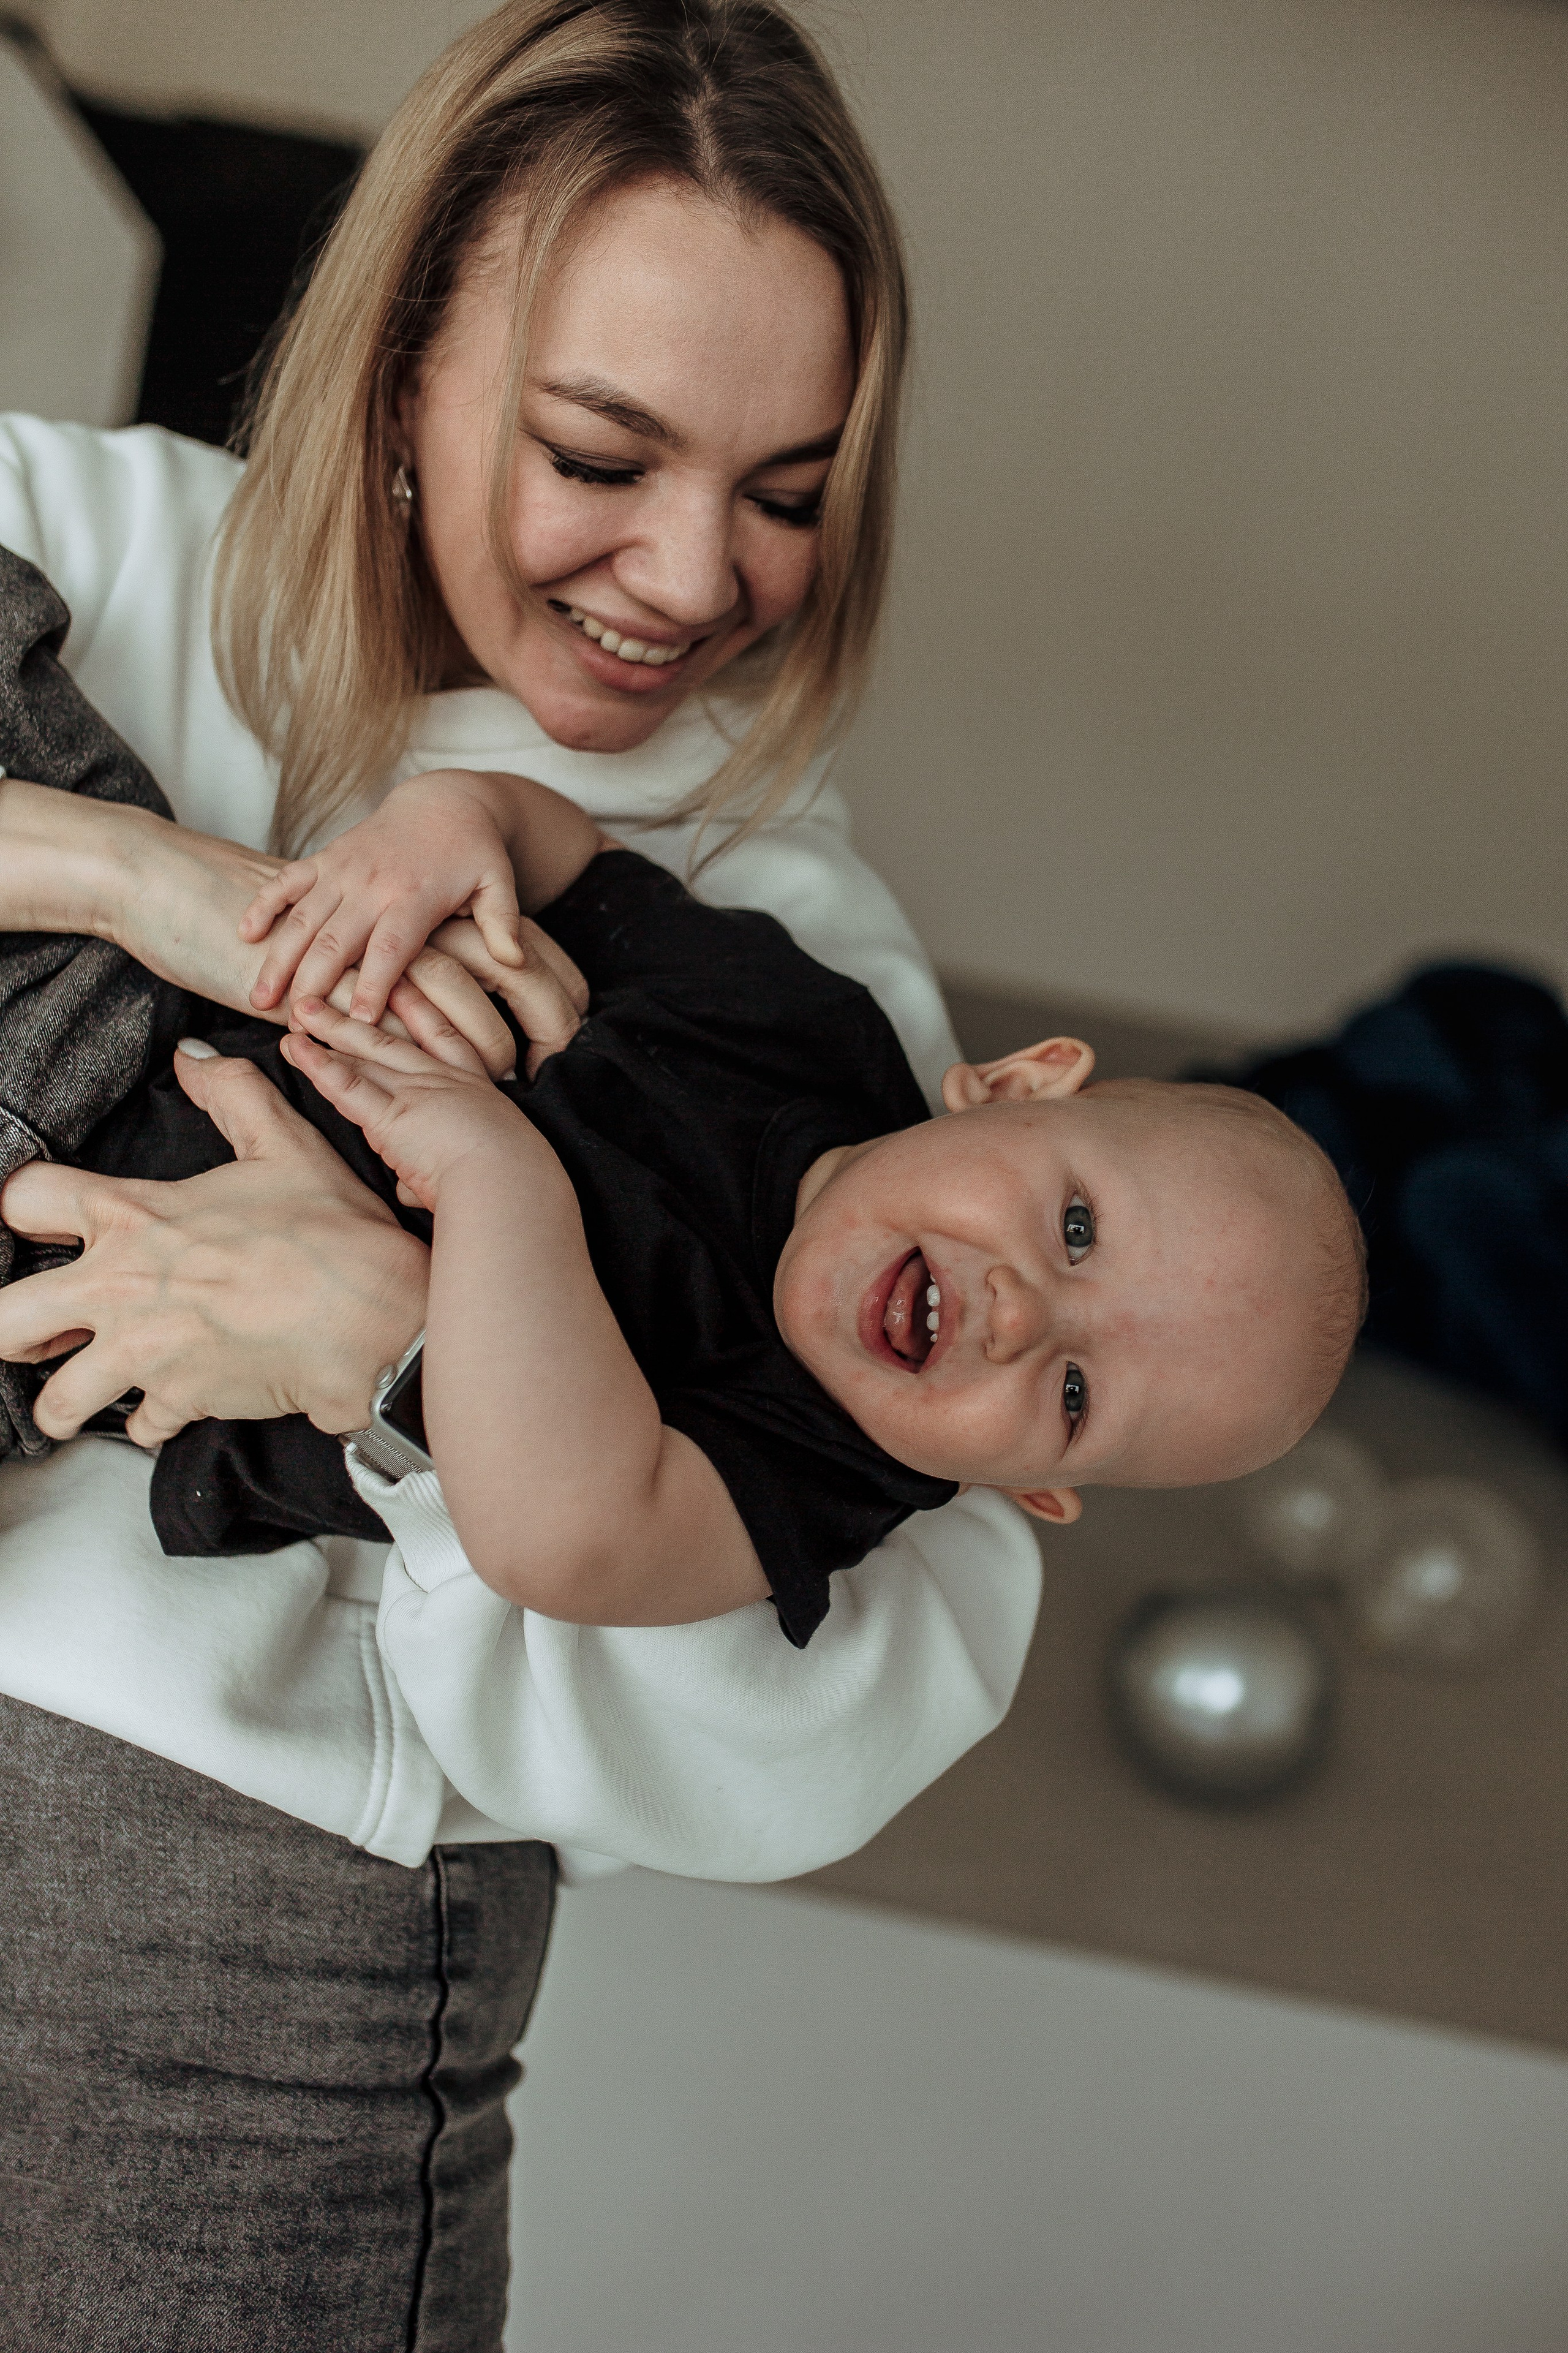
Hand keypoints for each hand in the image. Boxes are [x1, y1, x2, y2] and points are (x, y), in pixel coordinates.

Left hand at [0, 1049, 427, 1445]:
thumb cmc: (331, 1233)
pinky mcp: (179, 1401)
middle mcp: (118, 1289)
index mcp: (130, 1217)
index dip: (16, 1205)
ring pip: (56, 1401)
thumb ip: (233, 1094)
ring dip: (64, 1402)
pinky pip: (140, 1426)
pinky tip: (170, 1404)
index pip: (24, 1199)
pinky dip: (153, 1419)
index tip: (30, 1219)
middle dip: (8, 1330)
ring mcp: (143, 1354)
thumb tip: (194, 1057)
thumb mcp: (286, 1145)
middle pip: (5, 1318)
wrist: (374, 1320)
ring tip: (76, 1399)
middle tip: (35, 1330)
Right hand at [242, 770, 525, 1024]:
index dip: (374, 984)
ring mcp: (344, 869)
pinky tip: (244, 936)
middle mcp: (374, 882)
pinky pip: (288, 881)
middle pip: (336, 939)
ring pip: (303, 917)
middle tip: (296, 1026)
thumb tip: (515, 961)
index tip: (359, 1022)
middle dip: (313, 983)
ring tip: (259, 998)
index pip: (391, 946)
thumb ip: (504, 923)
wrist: (444, 801)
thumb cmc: (473, 853)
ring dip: (279, 957)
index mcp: (416, 896)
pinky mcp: (325, 858)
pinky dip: (265, 904)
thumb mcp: (499, 883)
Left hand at [281, 998, 541, 1213]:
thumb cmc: (513, 1186)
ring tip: (302, 1007)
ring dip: (330, 1028)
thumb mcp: (491, 1165)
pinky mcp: (392, 1116)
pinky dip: (318, 1065)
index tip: (401, 984)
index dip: (421, 1009)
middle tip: (339, 982)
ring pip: (366, 1052)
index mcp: (475, 1091)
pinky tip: (296, 1046)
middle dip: (365, 1006)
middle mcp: (444, 1082)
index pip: (444, 1040)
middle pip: (397, 1035)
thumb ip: (439, 1172)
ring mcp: (417, 1094)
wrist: (513, 1188)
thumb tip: (409, 1193)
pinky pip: (348, 1084)